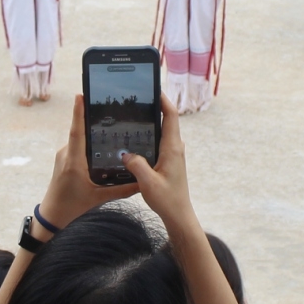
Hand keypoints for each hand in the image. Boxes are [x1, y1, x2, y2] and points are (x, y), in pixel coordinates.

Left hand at [38, 95, 139, 230]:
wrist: (51, 216)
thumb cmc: (72, 207)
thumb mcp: (99, 198)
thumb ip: (122, 190)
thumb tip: (141, 182)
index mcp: (74, 162)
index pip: (77, 132)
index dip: (79, 113)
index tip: (80, 95)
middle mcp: (66, 155)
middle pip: (80, 132)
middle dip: (92, 118)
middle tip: (108, 105)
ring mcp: (64, 156)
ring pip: (80, 140)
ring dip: (91, 133)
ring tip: (110, 124)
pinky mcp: (64, 159)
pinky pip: (77, 147)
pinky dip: (88, 143)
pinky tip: (101, 144)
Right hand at [120, 95, 195, 233]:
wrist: (178, 214)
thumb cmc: (167, 199)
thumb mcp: (148, 183)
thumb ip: (136, 165)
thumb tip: (125, 153)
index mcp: (172, 148)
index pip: (171, 116)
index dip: (163, 100)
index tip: (153, 89)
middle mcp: (175, 148)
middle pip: (167, 120)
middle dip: (155, 106)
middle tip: (138, 97)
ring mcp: (173, 153)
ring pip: (163, 130)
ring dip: (153, 120)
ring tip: (135, 113)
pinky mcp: (169, 160)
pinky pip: (160, 140)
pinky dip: (151, 133)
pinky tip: (137, 137)